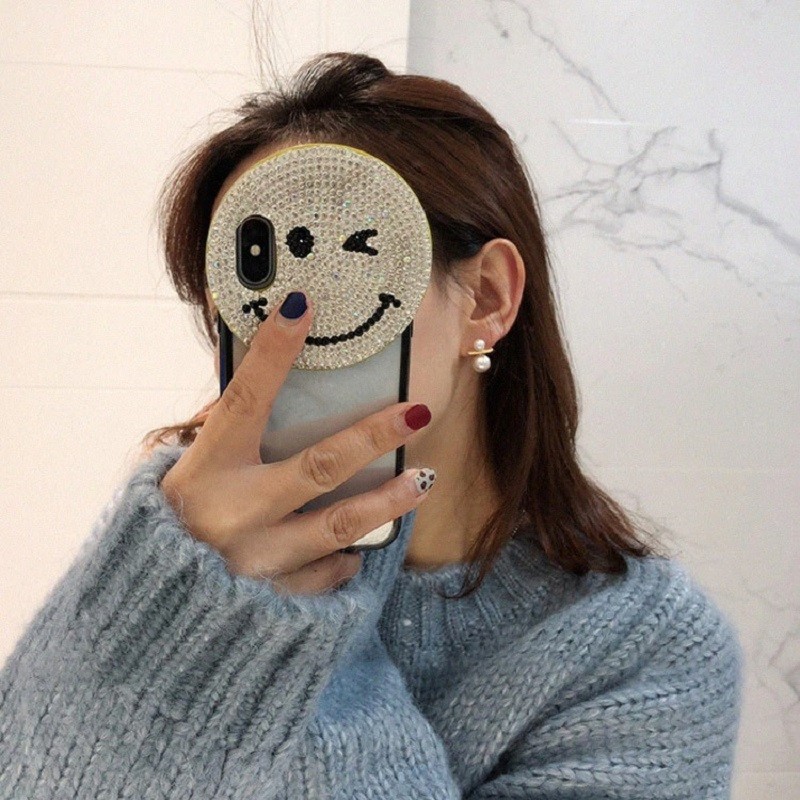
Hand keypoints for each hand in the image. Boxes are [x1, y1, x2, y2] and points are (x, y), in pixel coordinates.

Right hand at [159, 291, 434, 595]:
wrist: (147, 610)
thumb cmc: (167, 526)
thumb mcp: (180, 473)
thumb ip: (220, 435)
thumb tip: (260, 387)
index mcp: (205, 470)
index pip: (245, 398)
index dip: (275, 352)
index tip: (303, 306)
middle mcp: (233, 512)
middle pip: (319, 466)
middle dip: (372, 436)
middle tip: (417, 412)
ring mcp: (255, 559)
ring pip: (338, 525)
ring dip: (387, 501)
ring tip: (423, 480)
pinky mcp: (270, 598)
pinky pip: (323, 575)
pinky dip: (344, 560)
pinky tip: (357, 549)